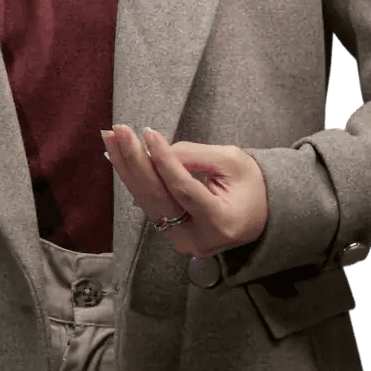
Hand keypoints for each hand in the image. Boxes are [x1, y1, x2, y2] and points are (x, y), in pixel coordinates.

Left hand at [102, 125, 268, 260]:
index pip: (184, 189)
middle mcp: (197, 238)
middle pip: (158, 197)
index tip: (148, 132)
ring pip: (147, 201)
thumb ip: (195, 156)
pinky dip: (133, 178)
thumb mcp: (232, 161)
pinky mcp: (172, 233)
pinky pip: (149, 203)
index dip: (164, 160)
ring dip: (126, 167)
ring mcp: (182, 240)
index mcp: (220, 222)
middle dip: (134, 160)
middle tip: (118, 131)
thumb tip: (157, 149)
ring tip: (111, 139)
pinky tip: (117, 157)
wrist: (259, 213)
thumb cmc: (250, 184)